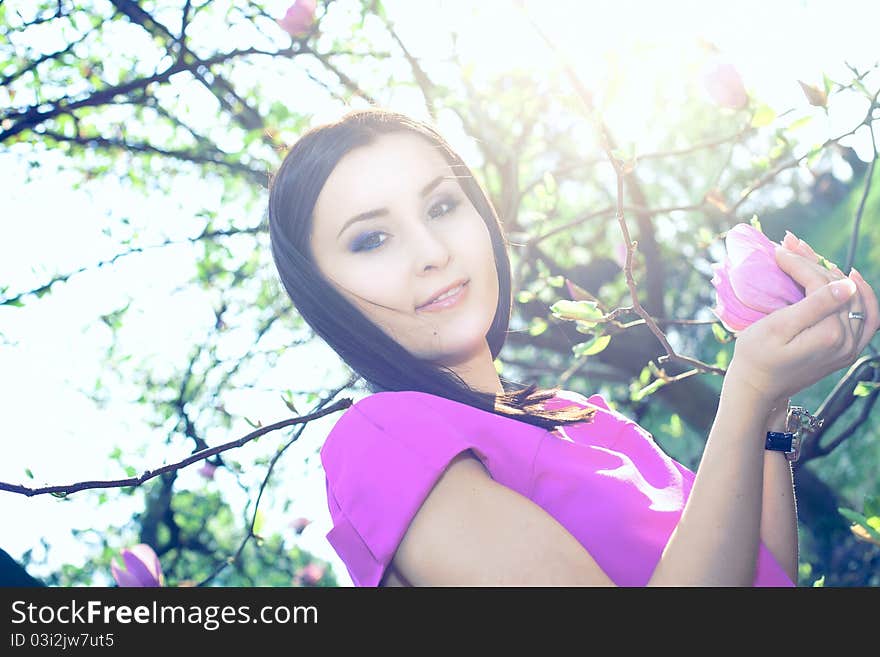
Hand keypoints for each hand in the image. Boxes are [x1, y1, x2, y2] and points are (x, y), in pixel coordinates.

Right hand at [725, 232, 878, 402]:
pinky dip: (863, 298)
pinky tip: (852, 281)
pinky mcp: (846, 350)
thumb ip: (814, 307)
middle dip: (814, 263)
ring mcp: (850, 348)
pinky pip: (867, 320)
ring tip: (812, 256)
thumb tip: (846, 284)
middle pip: (838, 288)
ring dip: (834, 273)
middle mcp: (848, 341)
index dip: (800, 264)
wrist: (757, 389)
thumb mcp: (777, 328)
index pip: (822, 284)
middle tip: (791, 244)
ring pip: (853, 298)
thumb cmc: (756, 357)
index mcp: (830, 334)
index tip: (778, 251)